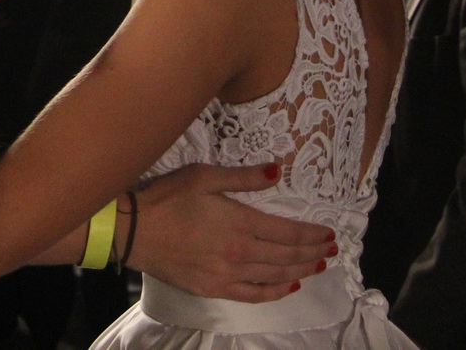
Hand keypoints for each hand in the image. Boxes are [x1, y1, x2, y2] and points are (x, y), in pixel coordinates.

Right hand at [128, 163, 336, 302]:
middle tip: (332, 250)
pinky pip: (253, 294)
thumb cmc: (168, 198)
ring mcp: (227, 274)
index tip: (329, 234)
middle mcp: (240, 252)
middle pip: (286, 256)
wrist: (134, 231)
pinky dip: (274, 292)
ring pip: (275, 276)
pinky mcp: (213, 288)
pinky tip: (288, 287)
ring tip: (318, 267)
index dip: (311, 234)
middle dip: (312, 253)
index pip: (287, 232)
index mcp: (240, 223)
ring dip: (300, 271)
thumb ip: (244, 177)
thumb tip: (278, 171)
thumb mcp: (205, 176)